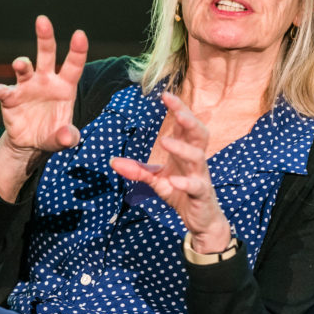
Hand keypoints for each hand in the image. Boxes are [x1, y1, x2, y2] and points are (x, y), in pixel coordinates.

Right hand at [0, 15, 87, 200]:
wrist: (31, 143)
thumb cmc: (53, 134)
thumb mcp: (64, 138)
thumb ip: (68, 137)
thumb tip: (68, 137)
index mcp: (65, 86)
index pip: (73, 65)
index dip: (77, 50)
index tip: (79, 34)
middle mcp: (45, 80)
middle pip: (46, 54)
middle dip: (45, 37)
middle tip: (42, 20)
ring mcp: (26, 86)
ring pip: (24, 68)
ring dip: (21, 63)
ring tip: (20, 64)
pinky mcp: (10, 97)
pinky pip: (2, 91)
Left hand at [110, 92, 231, 252]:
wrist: (201, 219)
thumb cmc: (181, 192)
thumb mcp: (157, 180)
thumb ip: (137, 169)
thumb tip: (112, 161)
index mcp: (186, 151)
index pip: (185, 125)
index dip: (178, 109)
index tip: (165, 94)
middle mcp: (196, 160)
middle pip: (198, 134)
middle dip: (189, 119)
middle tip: (175, 109)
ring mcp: (200, 176)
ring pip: (197, 157)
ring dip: (182, 148)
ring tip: (164, 141)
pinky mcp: (201, 194)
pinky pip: (196, 186)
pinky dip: (186, 183)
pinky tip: (174, 181)